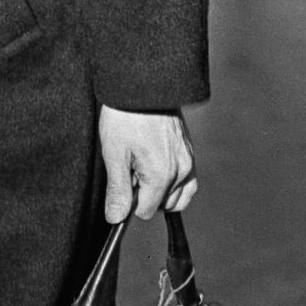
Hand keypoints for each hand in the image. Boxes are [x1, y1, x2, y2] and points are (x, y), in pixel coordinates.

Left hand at [97, 105, 197, 222]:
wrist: (142, 86)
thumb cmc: (125, 116)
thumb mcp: (114, 154)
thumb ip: (118, 190)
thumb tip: (116, 218)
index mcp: (161, 175)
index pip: (145, 211)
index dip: (129, 200)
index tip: (122, 179)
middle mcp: (181, 171)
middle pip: (161, 205)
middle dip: (145, 193)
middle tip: (131, 166)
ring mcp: (189, 161)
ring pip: (177, 196)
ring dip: (160, 189)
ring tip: (142, 164)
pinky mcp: (191, 152)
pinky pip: (188, 181)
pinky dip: (174, 182)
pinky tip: (157, 165)